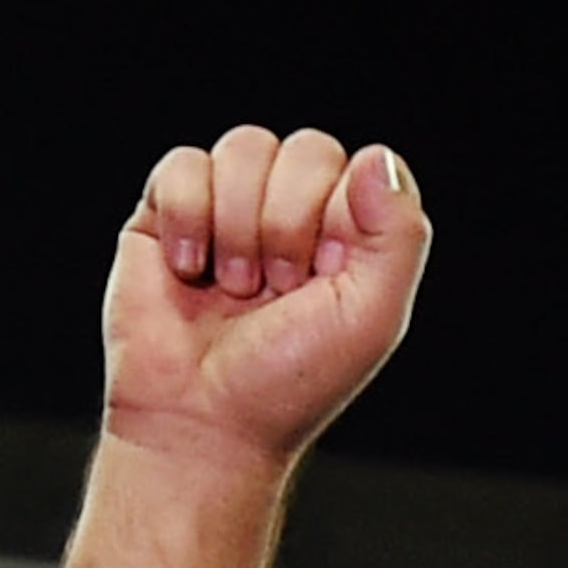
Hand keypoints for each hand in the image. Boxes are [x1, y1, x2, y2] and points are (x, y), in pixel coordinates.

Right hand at [103, 127, 428, 482]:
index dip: (337, 216)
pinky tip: (188, 269)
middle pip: (305, 150)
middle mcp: (295, 217)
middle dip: (287, 224)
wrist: (200, 420)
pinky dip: (187, 215)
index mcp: (351, 240)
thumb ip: (397, 237)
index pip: (360, 169)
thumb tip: (376, 158)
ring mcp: (233, 209)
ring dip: (238, 224)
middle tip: (275, 290)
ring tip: (233, 287)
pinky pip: (184, 162)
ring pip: (245, 147)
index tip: (323, 279)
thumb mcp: (371, 319)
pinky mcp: (171, 211)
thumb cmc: (288, 384)